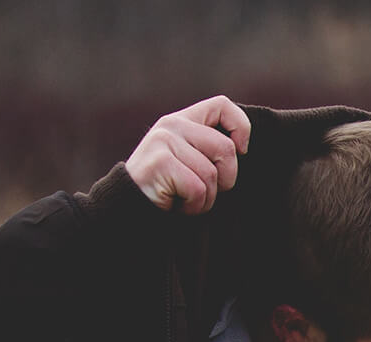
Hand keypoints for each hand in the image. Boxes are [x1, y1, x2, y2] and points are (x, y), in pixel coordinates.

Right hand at [125, 95, 252, 214]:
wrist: (128, 207)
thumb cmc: (167, 187)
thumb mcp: (189, 159)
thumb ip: (208, 147)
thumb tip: (243, 147)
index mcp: (182, 120)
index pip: (222, 106)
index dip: (241, 127)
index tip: (241, 151)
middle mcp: (171, 125)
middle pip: (226, 149)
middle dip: (225, 179)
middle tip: (203, 189)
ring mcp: (164, 142)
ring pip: (212, 174)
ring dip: (206, 198)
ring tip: (184, 197)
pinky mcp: (160, 162)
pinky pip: (198, 189)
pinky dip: (194, 205)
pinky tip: (176, 203)